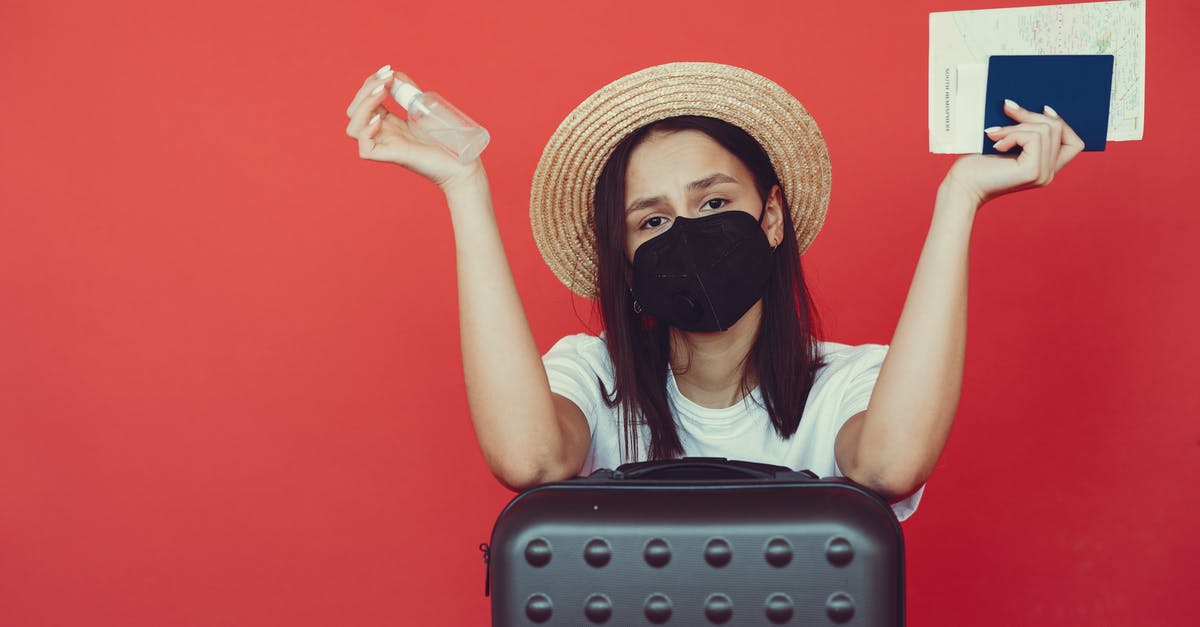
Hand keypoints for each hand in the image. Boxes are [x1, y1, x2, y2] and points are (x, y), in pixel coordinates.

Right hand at [344, 65, 480, 190]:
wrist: (462, 164)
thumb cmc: (445, 141)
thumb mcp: (423, 109)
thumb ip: (409, 92)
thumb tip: (395, 73)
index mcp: (388, 124)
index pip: (364, 101)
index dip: (370, 83)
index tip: (388, 70)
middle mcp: (383, 134)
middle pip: (354, 112)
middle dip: (365, 89)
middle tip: (387, 79)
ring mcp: (387, 146)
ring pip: (353, 128)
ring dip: (363, 105)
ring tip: (383, 92)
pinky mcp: (394, 157)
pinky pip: (365, 148)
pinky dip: (366, 132)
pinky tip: (379, 120)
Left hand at [941, 99, 1085, 208]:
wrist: (962, 186)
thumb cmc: (977, 165)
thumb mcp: (1008, 144)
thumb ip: (1026, 132)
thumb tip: (1042, 107)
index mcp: (1046, 168)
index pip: (1075, 144)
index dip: (1063, 123)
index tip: (1043, 109)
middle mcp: (1049, 173)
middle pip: (1058, 129)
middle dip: (1030, 115)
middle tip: (1006, 111)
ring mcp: (1043, 174)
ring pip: (1046, 130)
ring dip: (1017, 126)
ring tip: (995, 133)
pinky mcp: (1033, 171)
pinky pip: (1033, 137)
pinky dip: (1013, 134)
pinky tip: (996, 144)